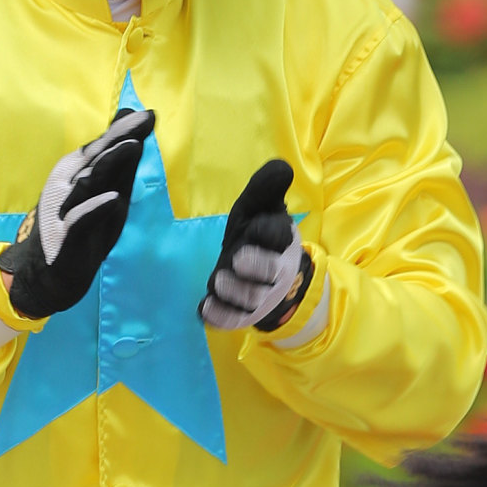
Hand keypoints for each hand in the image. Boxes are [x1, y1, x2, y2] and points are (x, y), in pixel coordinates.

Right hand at [0, 107, 155, 320]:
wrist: (49, 273)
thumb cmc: (83, 229)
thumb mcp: (107, 194)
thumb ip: (120, 163)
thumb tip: (134, 126)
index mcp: (77, 172)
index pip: (104, 147)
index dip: (125, 130)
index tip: (149, 114)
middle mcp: (68, 184)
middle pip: (96, 157)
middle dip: (120, 136)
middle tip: (144, 120)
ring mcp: (64, 209)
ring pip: (88, 182)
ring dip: (110, 163)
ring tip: (133, 147)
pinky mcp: (65, 236)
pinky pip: (80, 219)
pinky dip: (95, 209)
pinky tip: (113, 200)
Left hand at [199, 160, 311, 332]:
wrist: (262, 277)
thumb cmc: (257, 236)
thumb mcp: (259, 208)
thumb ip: (266, 188)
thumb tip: (283, 166)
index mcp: (281, 242)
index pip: (279, 237)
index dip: (267, 233)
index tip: (254, 227)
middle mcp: (275, 272)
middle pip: (271, 274)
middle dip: (255, 267)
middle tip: (236, 258)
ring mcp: (259, 297)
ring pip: (251, 300)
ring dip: (234, 291)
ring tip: (218, 279)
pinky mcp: (242, 315)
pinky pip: (232, 320)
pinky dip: (219, 316)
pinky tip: (204, 307)